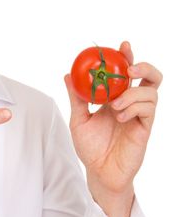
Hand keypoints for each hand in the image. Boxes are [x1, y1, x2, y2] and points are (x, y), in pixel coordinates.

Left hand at [64, 41, 161, 193]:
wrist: (98, 172)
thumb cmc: (90, 146)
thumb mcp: (79, 118)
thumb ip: (76, 97)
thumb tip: (67, 74)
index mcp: (116, 99)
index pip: (126, 74)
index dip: (128, 58)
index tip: (122, 45)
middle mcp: (130, 104)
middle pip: (149, 77)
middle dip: (143, 67)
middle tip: (129, 68)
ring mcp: (139, 115)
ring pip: (150, 92)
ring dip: (132, 93)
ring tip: (115, 106)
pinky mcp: (145, 128)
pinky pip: (148, 110)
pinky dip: (134, 107)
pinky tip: (120, 116)